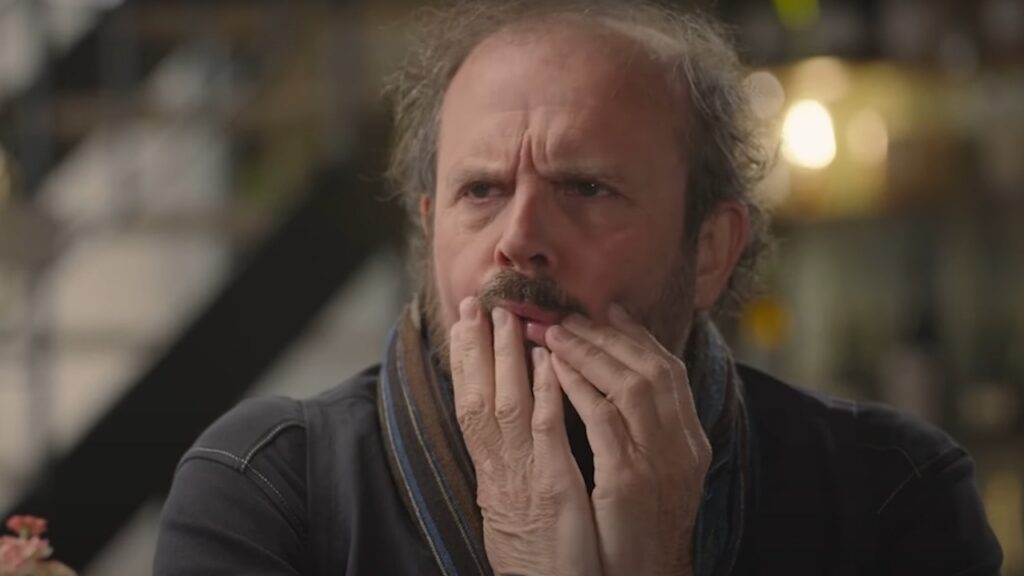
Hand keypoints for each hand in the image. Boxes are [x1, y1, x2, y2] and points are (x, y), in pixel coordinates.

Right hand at [450, 297, 601, 575]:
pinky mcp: (554, 490)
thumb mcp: (513, 512)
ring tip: (507, 317)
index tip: (463, 326)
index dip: (465, 365)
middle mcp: (499, 472)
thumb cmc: (537, 562)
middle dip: (474, 349)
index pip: (471, 406)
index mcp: (492, 475)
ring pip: (507, 405)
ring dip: (506, 359)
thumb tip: (502, 443)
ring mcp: (524, 479)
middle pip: (477, 398)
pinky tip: (549, 362)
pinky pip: (547, 433)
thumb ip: (508, 474)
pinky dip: (546, 393)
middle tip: (473, 304)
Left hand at [545, 304, 709, 575]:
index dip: (639, 337)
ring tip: (553, 334)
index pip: (670, 371)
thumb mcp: (658, 475)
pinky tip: (554, 371)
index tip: (609, 311)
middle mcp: (683, 445)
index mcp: (691, 441)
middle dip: (609, 336)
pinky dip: (580, 389)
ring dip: (590, 353)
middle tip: (568, 315)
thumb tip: (625, 386)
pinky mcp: (630, 481)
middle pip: (653, 368)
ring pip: (631, 385)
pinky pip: (604, 420)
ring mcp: (660, 462)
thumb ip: (649, 431)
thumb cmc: (642, 530)